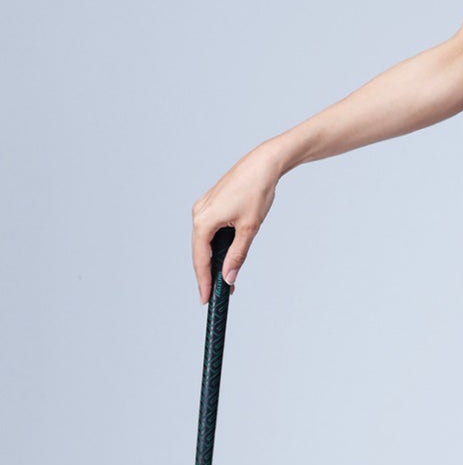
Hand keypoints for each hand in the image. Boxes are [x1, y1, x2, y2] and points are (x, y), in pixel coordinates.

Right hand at [192, 141, 286, 302]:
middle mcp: (198, 214)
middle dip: (209, 274)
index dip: (203, 281)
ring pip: (205, 242)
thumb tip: (229, 277)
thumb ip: (237, 255)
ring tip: (226, 280)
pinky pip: (210, 232)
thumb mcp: (249, 228)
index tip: (206, 299)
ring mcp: (203, 208)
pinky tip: (226, 257)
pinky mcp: (211, 205)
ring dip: (214, 260)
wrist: (263, 164)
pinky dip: (217, 246)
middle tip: (219, 295)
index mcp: (203, 221)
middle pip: (200, 252)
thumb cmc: (256, 192)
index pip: (200, 259)